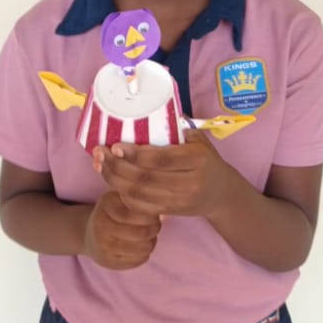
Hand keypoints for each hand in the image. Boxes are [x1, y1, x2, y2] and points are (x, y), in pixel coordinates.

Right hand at [82, 190, 161, 270]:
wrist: (90, 235)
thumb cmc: (113, 213)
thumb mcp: (120, 198)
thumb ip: (137, 197)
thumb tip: (161, 203)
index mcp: (106, 204)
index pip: (137, 212)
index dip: (152, 215)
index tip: (154, 214)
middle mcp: (101, 225)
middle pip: (142, 232)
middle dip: (155, 229)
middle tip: (156, 226)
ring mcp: (103, 246)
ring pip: (144, 247)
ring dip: (151, 242)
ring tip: (148, 236)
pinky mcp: (109, 262)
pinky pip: (139, 260)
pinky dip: (145, 253)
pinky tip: (139, 246)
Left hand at [93, 130, 234, 218]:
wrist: (222, 193)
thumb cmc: (207, 161)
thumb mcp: (200, 141)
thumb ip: (178, 128)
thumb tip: (149, 110)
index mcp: (197, 159)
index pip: (160, 159)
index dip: (134, 154)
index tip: (115, 146)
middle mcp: (190, 182)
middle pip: (145, 178)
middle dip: (118, 167)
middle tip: (100, 155)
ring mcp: (180, 200)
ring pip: (140, 195)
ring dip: (115, 181)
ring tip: (101, 166)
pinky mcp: (172, 212)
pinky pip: (142, 207)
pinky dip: (124, 196)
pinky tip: (114, 183)